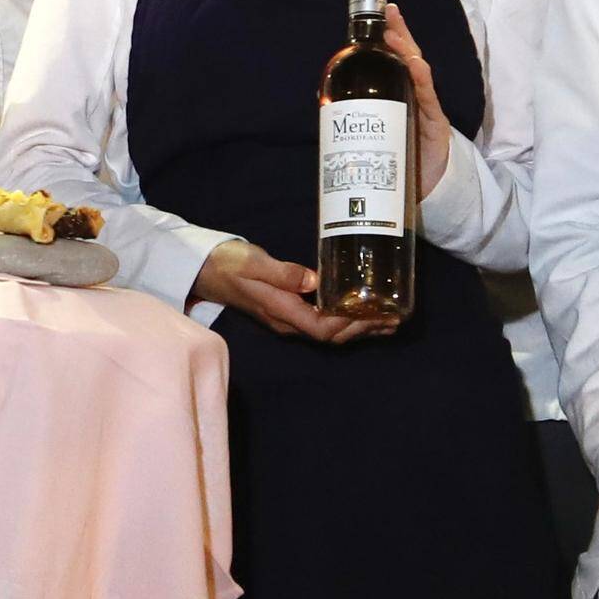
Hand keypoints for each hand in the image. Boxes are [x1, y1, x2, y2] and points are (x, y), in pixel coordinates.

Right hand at [192, 239, 385, 344]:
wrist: (205, 270)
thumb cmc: (229, 263)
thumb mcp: (254, 263)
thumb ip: (283, 272)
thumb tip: (314, 281)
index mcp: (281, 311)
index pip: (323, 328)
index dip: (351, 325)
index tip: (376, 314)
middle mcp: (287, 321)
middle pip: (331, 336)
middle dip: (363, 330)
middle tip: (392, 319)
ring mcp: (287, 318)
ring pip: (328, 333)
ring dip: (358, 329)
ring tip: (386, 321)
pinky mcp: (288, 310)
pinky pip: (322, 322)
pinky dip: (346, 321)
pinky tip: (360, 312)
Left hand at [370, 5, 462, 196]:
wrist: (430, 185)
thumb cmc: (403, 152)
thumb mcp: (381, 130)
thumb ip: (363, 114)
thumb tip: (325, 102)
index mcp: (400, 94)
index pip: (395, 58)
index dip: (391, 34)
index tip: (382, 11)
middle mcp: (415, 95)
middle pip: (409, 58)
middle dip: (400, 34)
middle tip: (389, 14)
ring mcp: (427, 106)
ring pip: (418, 73)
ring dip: (407, 52)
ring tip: (394, 36)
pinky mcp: (436, 123)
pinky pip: (428, 98)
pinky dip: (422, 81)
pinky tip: (415, 67)